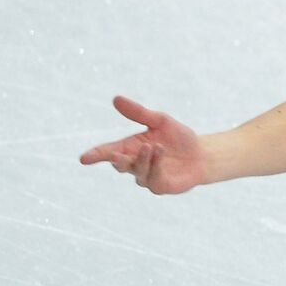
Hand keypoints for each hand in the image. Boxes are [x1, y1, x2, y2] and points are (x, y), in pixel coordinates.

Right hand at [79, 96, 206, 194]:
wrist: (201, 154)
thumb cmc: (178, 137)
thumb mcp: (159, 120)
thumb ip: (138, 113)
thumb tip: (116, 99)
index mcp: (129, 148)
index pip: (108, 152)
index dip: (95, 155)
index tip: (83, 159)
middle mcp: (135, 164)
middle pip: (119, 164)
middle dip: (117, 160)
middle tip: (116, 154)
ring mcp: (146, 177)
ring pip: (137, 171)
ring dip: (142, 159)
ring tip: (152, 146)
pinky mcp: (159, 186)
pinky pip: (153, 179)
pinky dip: (155, 166)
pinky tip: (159, 153)